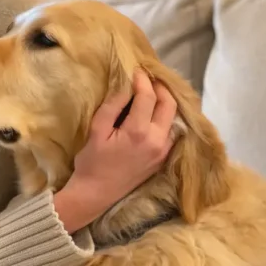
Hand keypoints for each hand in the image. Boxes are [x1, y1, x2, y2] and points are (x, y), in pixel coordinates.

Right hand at [53, 71, 176, 234]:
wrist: (96, 195)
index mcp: (139, 132)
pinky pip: (172, 132)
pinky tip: (155, 113)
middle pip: (168, 104)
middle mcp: (157, 140)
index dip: (142, 80)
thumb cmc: (91, 163)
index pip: (148, 96)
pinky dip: (166, 118)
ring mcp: (163, 151)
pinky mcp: (163, 158)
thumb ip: (113, 105)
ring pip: (173, 117)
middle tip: (147, 78)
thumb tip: (126, 84)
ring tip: (152, 92)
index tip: (135, 70)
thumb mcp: (96, 130)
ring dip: (165, 102)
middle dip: (159, 87)